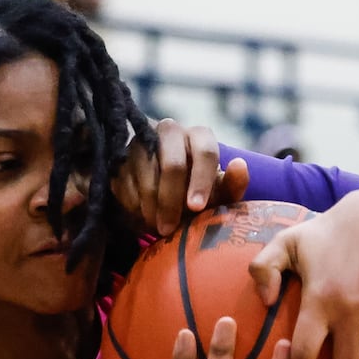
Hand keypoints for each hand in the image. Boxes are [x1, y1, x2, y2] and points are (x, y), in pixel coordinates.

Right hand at [113, 119, 247, 236]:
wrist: (164, 195)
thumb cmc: (198, 194)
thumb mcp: (219, 195)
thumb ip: (232, 185)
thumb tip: (240, 165)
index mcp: (200, 136)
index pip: (205, 152)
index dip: (201, 181)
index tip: (196, 208)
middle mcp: (170, 130)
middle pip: (172, 164)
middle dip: (171, 201)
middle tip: (169, 228)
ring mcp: (142, 139)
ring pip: (145, 174)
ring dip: (151, 207)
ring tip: (156, 227)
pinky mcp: (119, 154)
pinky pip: (122, 181)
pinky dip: (132, 205)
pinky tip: (141, 217)